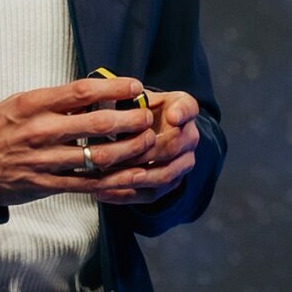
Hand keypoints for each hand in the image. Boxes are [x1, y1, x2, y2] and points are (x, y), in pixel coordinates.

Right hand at [0, 76, 158, 206]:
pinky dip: (113, 180)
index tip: (135, 87)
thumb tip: (94, 94)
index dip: (115, 88)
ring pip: (98, 157)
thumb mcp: (19, 103)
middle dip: (131, 120)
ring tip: (147, 142)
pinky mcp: (47, 185)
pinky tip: (132, 174)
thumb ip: (56, 100)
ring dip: (130, 150)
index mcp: (33, 104)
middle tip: (148, 117)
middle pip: (98, 124)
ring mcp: (45, 160)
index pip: (83, 91)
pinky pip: (87, 184)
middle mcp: (41, 131)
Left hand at [88, 89, 201, 206]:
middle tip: (112, 156)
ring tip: (104, 180)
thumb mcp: (136, 97)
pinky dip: (125, 194)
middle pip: (171, 147)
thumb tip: (111, 100)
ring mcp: (183, 162)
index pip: (187, 109)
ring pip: (163, 175)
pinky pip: (150, 194)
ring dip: (131, 178)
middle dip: (141, 152)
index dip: (181, 114)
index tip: (172, 116)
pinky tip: (102, 192)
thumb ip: (129, 98)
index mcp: (183, 109)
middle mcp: (189, 137)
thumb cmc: (139, 111)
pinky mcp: (170, 183)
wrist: (150, 130)